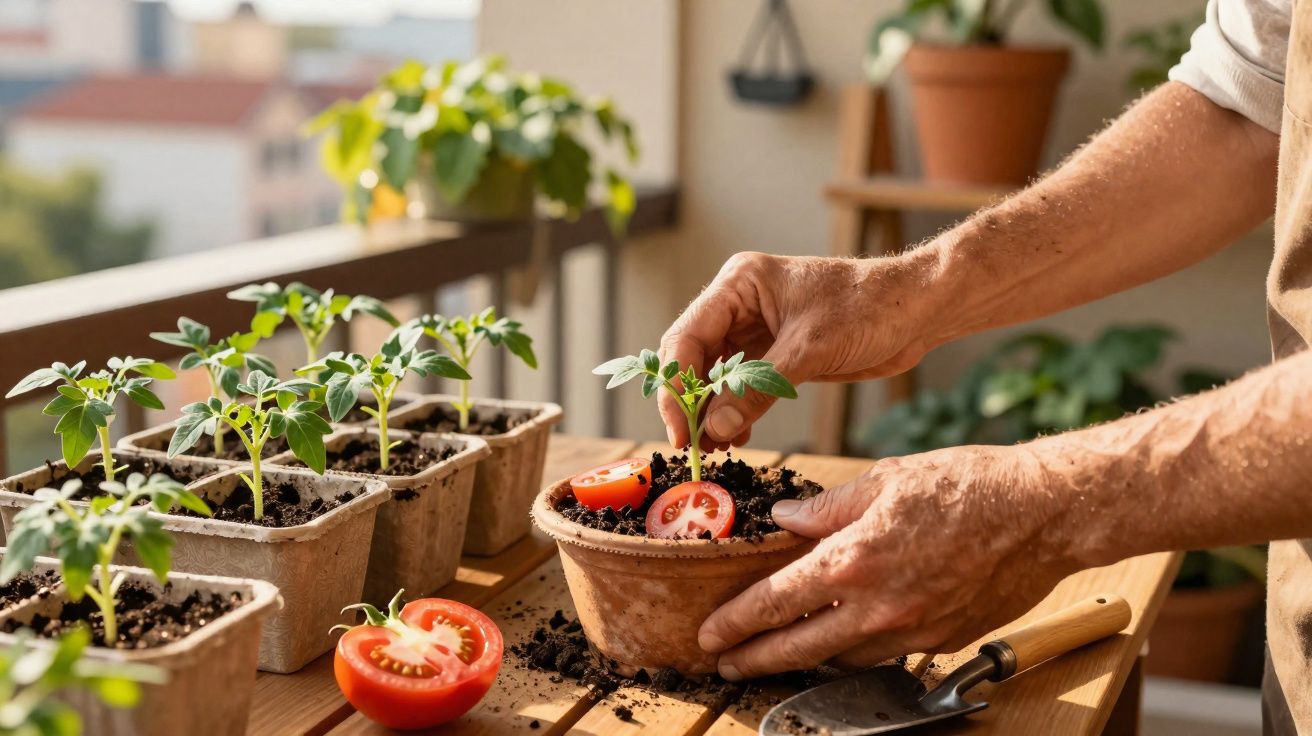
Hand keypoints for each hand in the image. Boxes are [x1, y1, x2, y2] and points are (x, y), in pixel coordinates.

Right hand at [658, 252, 934, 449]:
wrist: (917, 309)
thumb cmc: (869, 308)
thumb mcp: (809, 350)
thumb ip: (758, 389)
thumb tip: (716, 428)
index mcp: (739, 284)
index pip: (686, 337)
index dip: (676, 387)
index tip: (682, 430)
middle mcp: (738, 304)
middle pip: (692, 358)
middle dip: (690, 403)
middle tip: (692, 447)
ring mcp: (754, 330)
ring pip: (713, 376)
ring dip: (711, 412)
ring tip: (715, 448)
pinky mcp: (774, 353)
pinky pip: (739, 386)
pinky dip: (733, 412)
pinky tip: (737, 437)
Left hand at [697, 444, 1079, 679]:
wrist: (1042, 514)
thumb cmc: (968, 486)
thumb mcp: (885, 479)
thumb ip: (827, 507)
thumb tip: (785, 520)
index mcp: (853, 561)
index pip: (775, 603)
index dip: (735, 623)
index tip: (709, 634)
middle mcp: (877, 607)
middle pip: (797, 648)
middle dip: (753, 659)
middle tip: (724, 665)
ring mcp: (911, 631)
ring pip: (839, 658)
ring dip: (801, 661)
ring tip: (773, 655)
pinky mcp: (941, 641)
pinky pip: (883, 655)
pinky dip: (852, 652)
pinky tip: (840, 644)